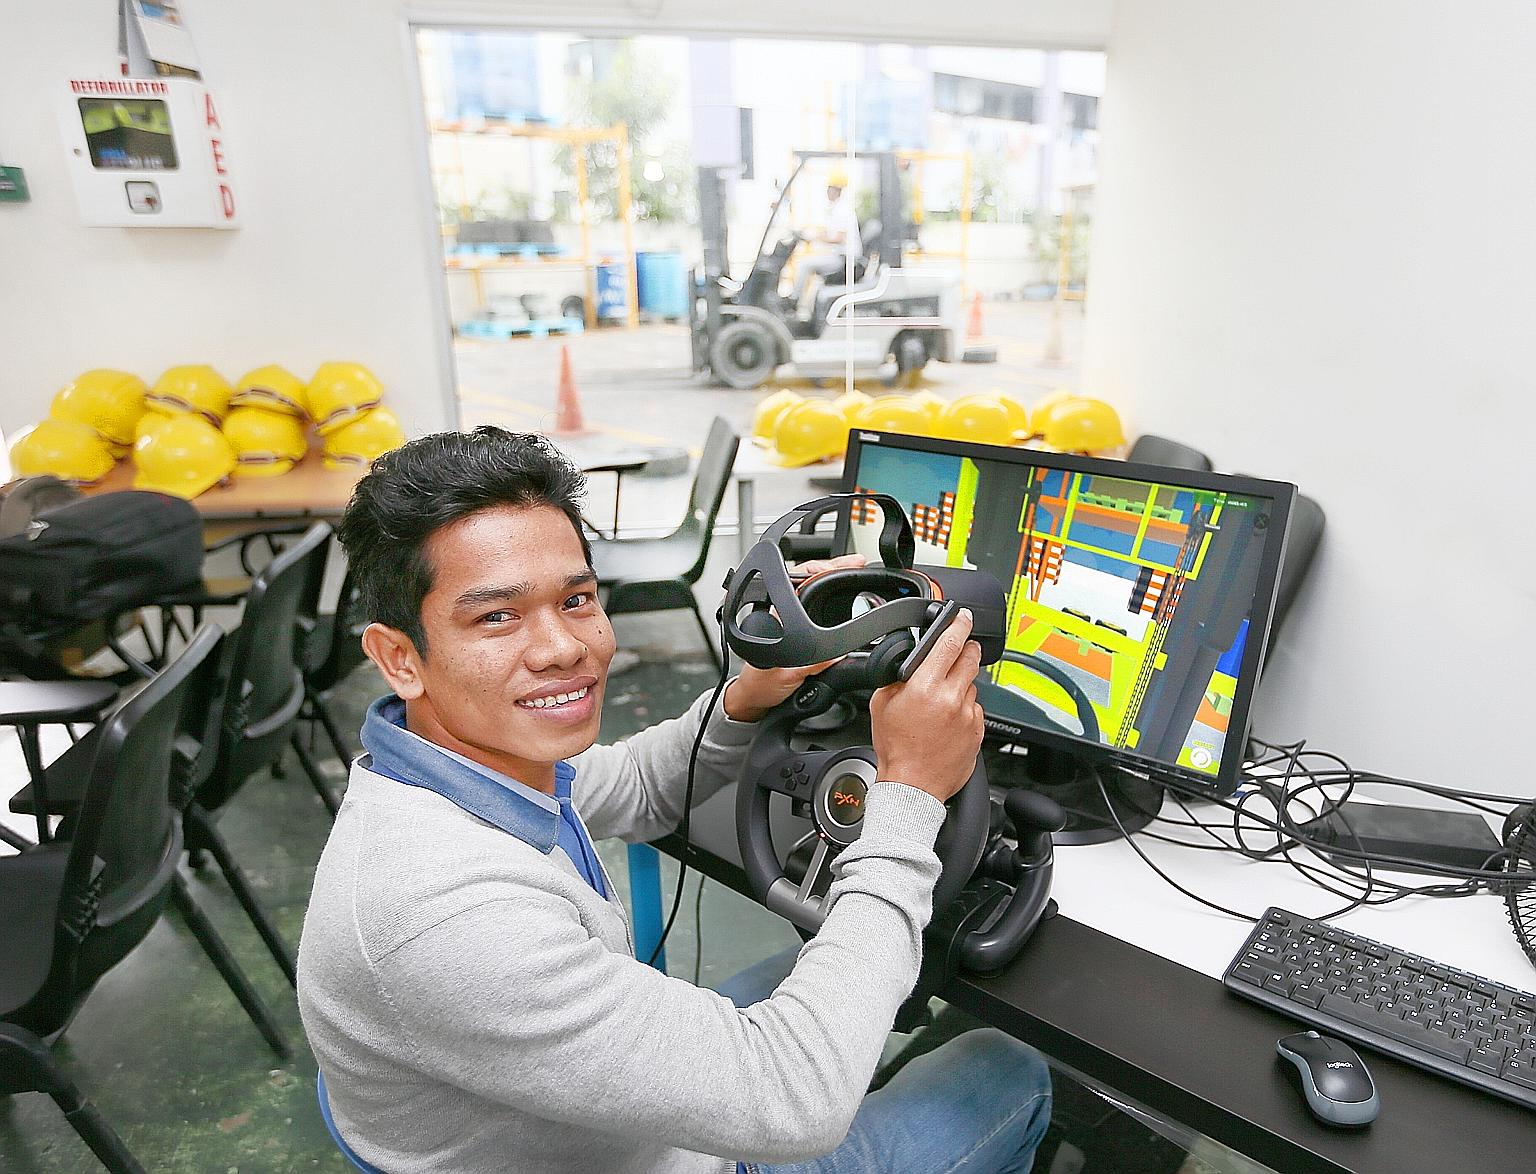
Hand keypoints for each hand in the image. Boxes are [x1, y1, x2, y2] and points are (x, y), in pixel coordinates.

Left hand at [721, 553, 865, 721]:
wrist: (753, 700)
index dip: (824, 568)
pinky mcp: (795, 633)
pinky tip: (841, 600)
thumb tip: (839, 652)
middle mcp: (781, 614)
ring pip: (811, 594)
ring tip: (851, 574)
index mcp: (777, 616)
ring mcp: (788, 622)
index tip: (847, 564)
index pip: (801, 580)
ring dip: (831, 582)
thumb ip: (814, 664)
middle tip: (856, 564)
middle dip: (834, 569)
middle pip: (809, 580)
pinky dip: (830, 602)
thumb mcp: (789, 676)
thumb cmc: (761, 686)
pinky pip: (815, 611)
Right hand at [869, 609, 983, 803]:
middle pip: (970, 658)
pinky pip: (975, 708)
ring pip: (972, 685)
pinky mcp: (979, 731)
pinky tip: (947, 721)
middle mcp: (952, 699)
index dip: (959, 624)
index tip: (964, 617)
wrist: (913, 786)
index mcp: (925, 688)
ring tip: (941, 702)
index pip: (950, 643)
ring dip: (960, 684)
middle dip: (965, 649)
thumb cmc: (896, 749)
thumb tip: (911, 660)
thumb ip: (898, 676)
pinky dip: (964, 708)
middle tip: (957, 650)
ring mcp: (969, 716)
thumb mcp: (881, 704)